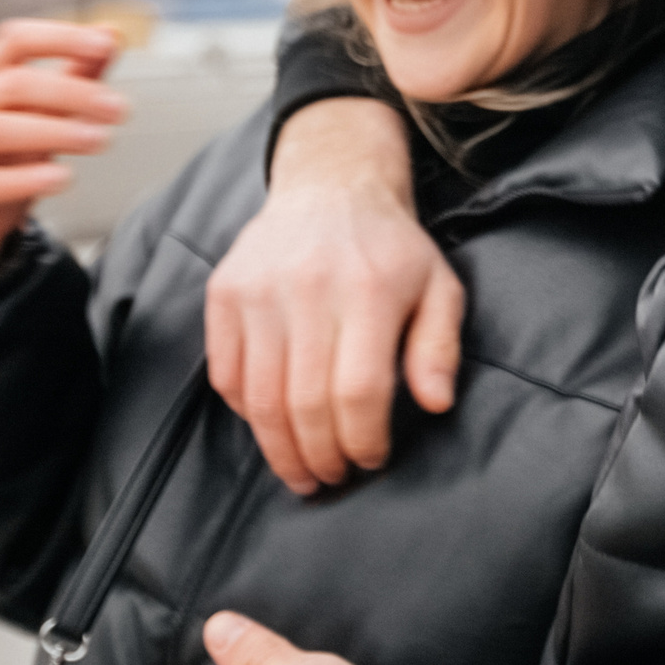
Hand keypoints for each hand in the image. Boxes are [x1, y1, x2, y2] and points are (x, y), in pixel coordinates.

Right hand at [0, 18, 126, 282]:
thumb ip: (74, 78)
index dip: (59, 37)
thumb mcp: (43, 121)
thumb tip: (111, 34)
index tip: (106, 44)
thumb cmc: (0, 171)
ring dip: (51, 131)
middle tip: (118, 109)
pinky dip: (21, 180)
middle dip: (70, 92)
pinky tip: (61, 177)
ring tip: (98, 140)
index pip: (12, 40)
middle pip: (7, 84)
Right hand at [205, 99, 465, 495]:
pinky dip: (245, 412)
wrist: (330, 186)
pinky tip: (269, 427)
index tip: (370, 459)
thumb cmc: (390, 249)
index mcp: (369, 290)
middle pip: (305, 403)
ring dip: (279, 449)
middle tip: (332, 477)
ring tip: (300, 472)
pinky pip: (226, 374)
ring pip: (260, 398)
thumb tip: (437, 403)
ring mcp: (259, 290)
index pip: (358, 391)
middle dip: (320, 456)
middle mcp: (309, 289)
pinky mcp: (224, 292)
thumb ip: (439, 347)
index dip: (363, 440)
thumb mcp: (438, 288)